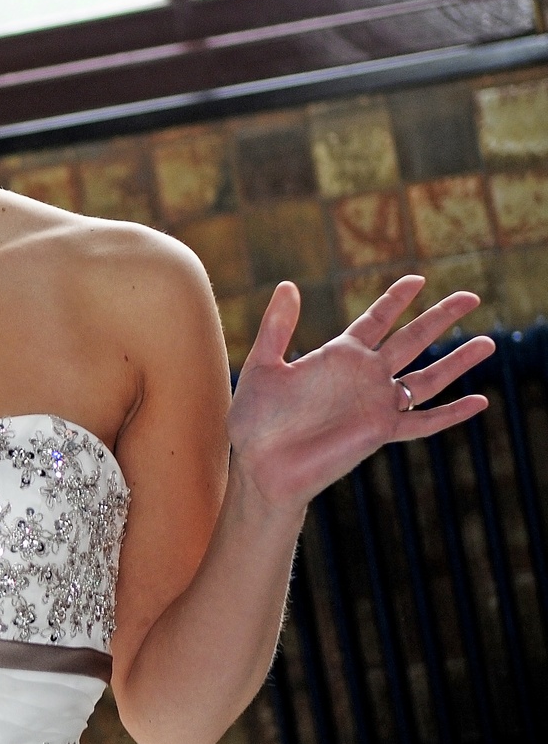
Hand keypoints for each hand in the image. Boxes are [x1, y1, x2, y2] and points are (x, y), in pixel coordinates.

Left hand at [227, 276, 491, 517]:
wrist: (260, 465)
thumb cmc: (255, 419)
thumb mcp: (263, 364)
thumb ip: (277, 325)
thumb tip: (289, 284)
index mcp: (337, 357)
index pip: (376, 320)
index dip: (396, 299)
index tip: (417, 279)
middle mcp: (363, 377)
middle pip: (411, 339)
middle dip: (440, 317)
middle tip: (471, 296)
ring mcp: (375, 404)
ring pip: (427, 377)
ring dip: (456, 362)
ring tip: (488, 342)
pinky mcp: (380, 431)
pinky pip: (423, 422)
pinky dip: (451, 413)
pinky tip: (479, 402)